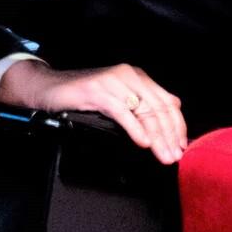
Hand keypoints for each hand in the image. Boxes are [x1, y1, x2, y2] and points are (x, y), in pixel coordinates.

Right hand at [0, 59, 189, 163]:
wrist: (49, 87)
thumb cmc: (84, 95)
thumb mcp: (119, 97)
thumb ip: (143, 102)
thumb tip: (174, 107)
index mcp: (137, 76)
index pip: (166, 101)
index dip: (177, 125)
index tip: (182, 146)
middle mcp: (129, 75)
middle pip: (158, 108)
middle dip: (169, 135)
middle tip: (174, 156)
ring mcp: (113, 82)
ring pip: (143, 111)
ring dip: (157, 137)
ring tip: (163, 154)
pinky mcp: (98, 91)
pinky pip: (122, 112)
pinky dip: (135, 128)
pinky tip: (143, 142)